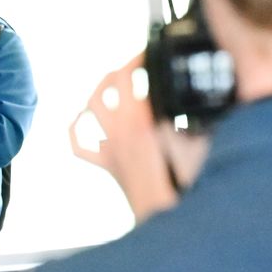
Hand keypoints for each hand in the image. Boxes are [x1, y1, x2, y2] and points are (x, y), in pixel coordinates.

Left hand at [70, 53, 179, 223]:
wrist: (162, 218)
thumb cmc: (181, 186)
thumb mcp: (194, 146)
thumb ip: (191, 123)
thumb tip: (194, 108)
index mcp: (141, 121)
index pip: (131, 76)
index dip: (140, 59)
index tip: (149, 53)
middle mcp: (120, 129)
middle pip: (108, 85)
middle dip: (120, 69)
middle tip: (134, 65)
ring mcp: (109, 146)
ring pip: (90, 108)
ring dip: (98, 91)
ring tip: (108, 83)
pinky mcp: (105, 164)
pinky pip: (80, 146)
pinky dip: (76, 131)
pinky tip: (79, 121)